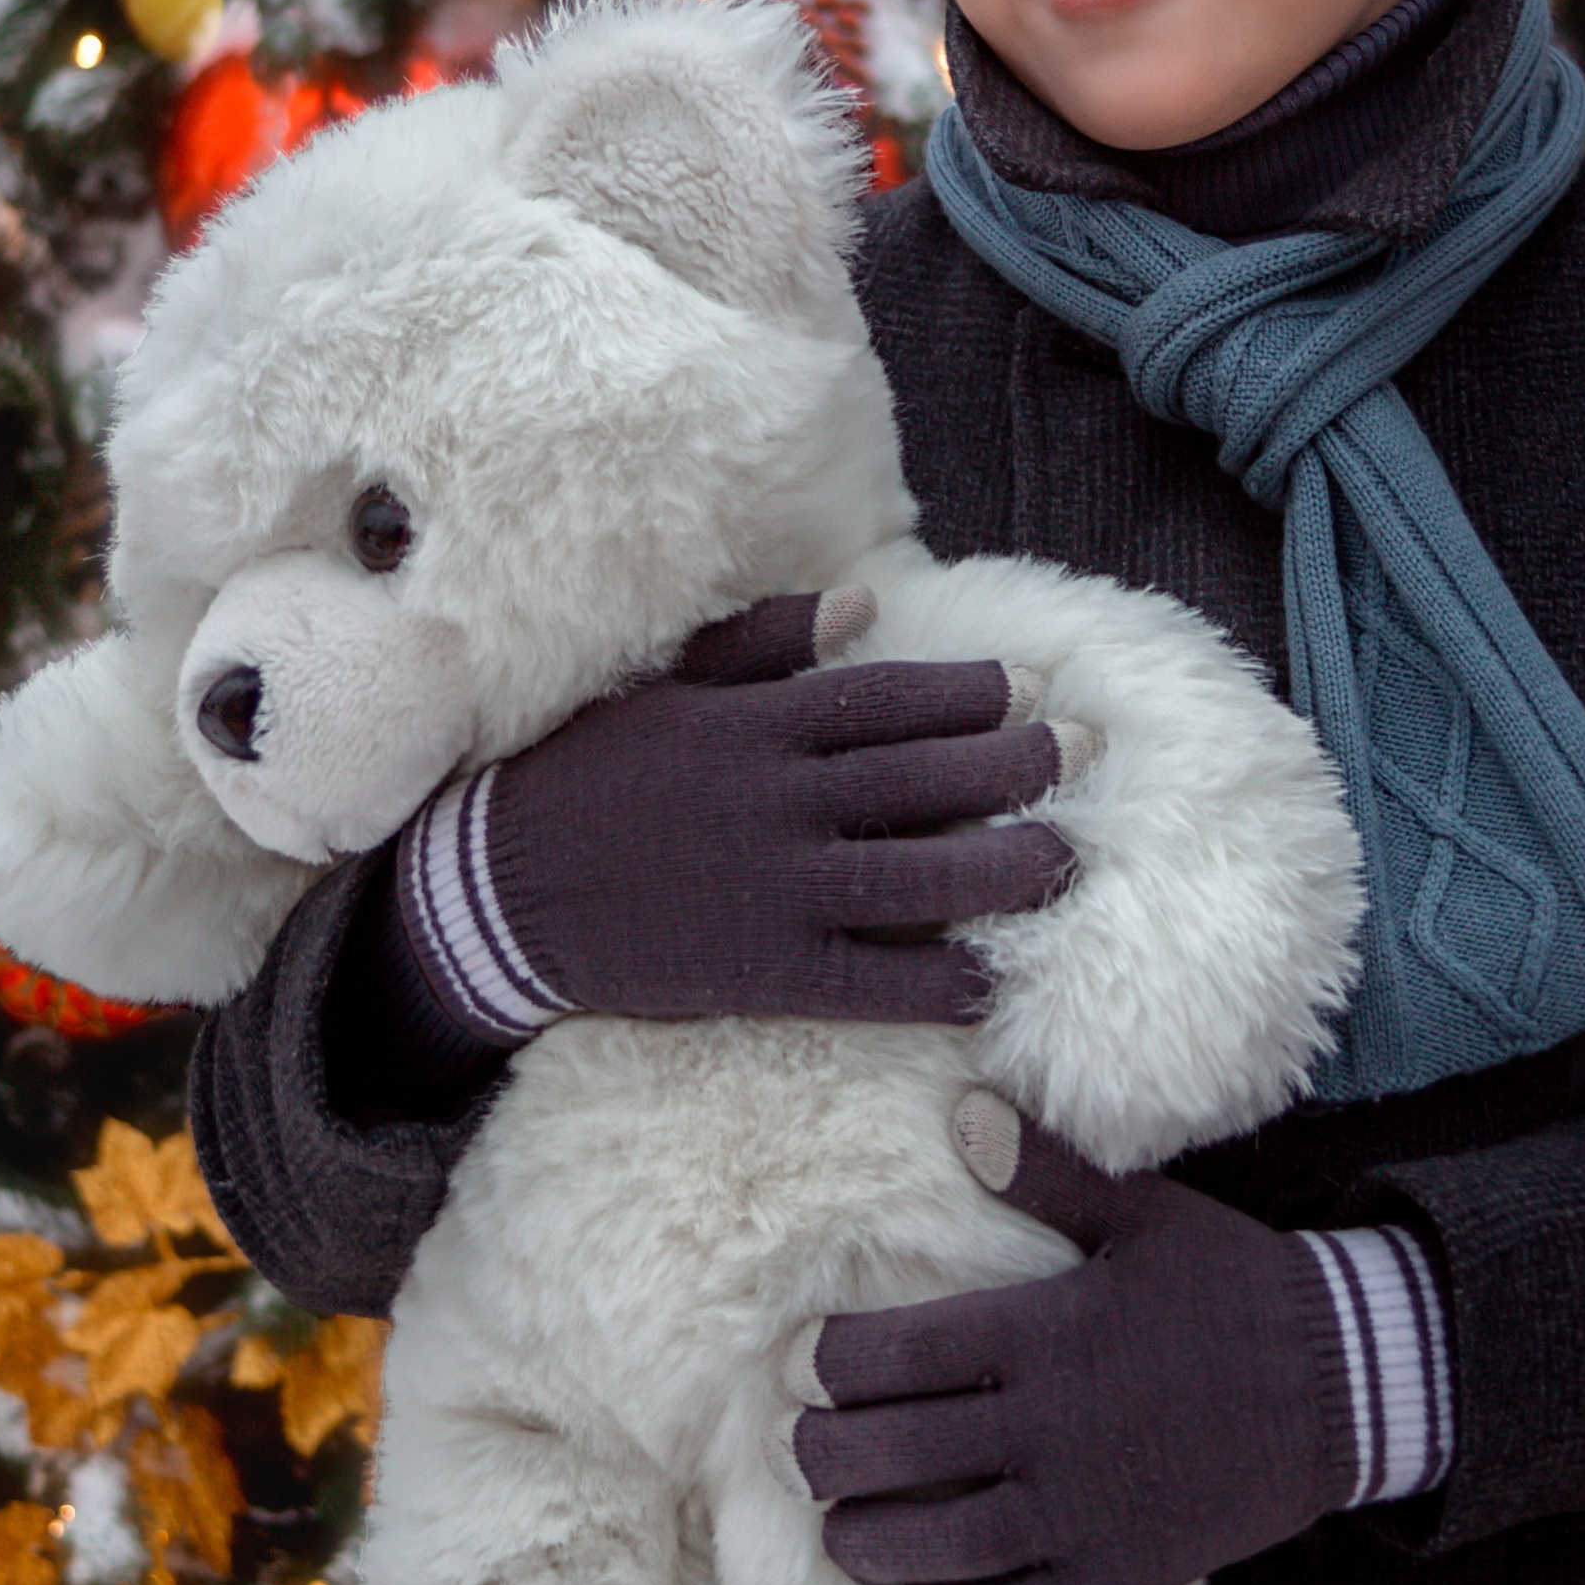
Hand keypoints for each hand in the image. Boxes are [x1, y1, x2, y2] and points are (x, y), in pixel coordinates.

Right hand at [406, 593, 1081, 1032]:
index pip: (888, 699)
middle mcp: (780, 802)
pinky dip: (937, 982)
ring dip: (1004, 867)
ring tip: (1068, 858)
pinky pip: (871, 980)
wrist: (496, 892)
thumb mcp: (666, 689)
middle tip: (1087, 753)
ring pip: (920, 876)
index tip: (1028, 686)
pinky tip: (992, 980)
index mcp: (758, 726)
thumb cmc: (583, 778)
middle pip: (925, 779)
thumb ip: (764, 644)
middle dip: (1017, 766)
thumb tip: (862, 601)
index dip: (968, 693)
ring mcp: (776, 890)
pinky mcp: (763, 971)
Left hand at [788, 1101, 1354, 1584]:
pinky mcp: (1117, 1579)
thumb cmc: (1233, 1288)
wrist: (1344, 1385)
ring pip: (936, 1548)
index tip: (799, 1367)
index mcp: (1047, 1332)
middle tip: (792, 1453)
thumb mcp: (1146, 1215)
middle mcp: (1051, 1429)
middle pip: (894, 1455)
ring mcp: (1083, 1513)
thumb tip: (963, 1113)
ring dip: (866, 1543)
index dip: (828, 1365)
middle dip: (820, 1457)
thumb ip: (1048, 1172)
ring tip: (841, 1531)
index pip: (897, 1355)